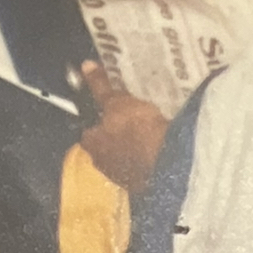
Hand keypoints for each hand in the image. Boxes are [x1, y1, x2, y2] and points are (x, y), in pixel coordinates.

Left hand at [79, 61, 167, 192]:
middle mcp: (100, 163)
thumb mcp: (118, 102)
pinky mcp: (142, 186)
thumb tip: (84, 66)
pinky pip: (141, 168)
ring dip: (132, 148)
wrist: (167, 166)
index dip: (97, 118)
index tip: (111, 109)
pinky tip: (158, 151)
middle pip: (104, 144)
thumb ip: (101, 87)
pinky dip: (146, 159)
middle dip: (115, 134)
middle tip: (132, 119)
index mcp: (90, 142)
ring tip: (148, 133)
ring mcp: (121, 178)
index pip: (87, 128)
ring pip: (123, 158)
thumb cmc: (136, 130)